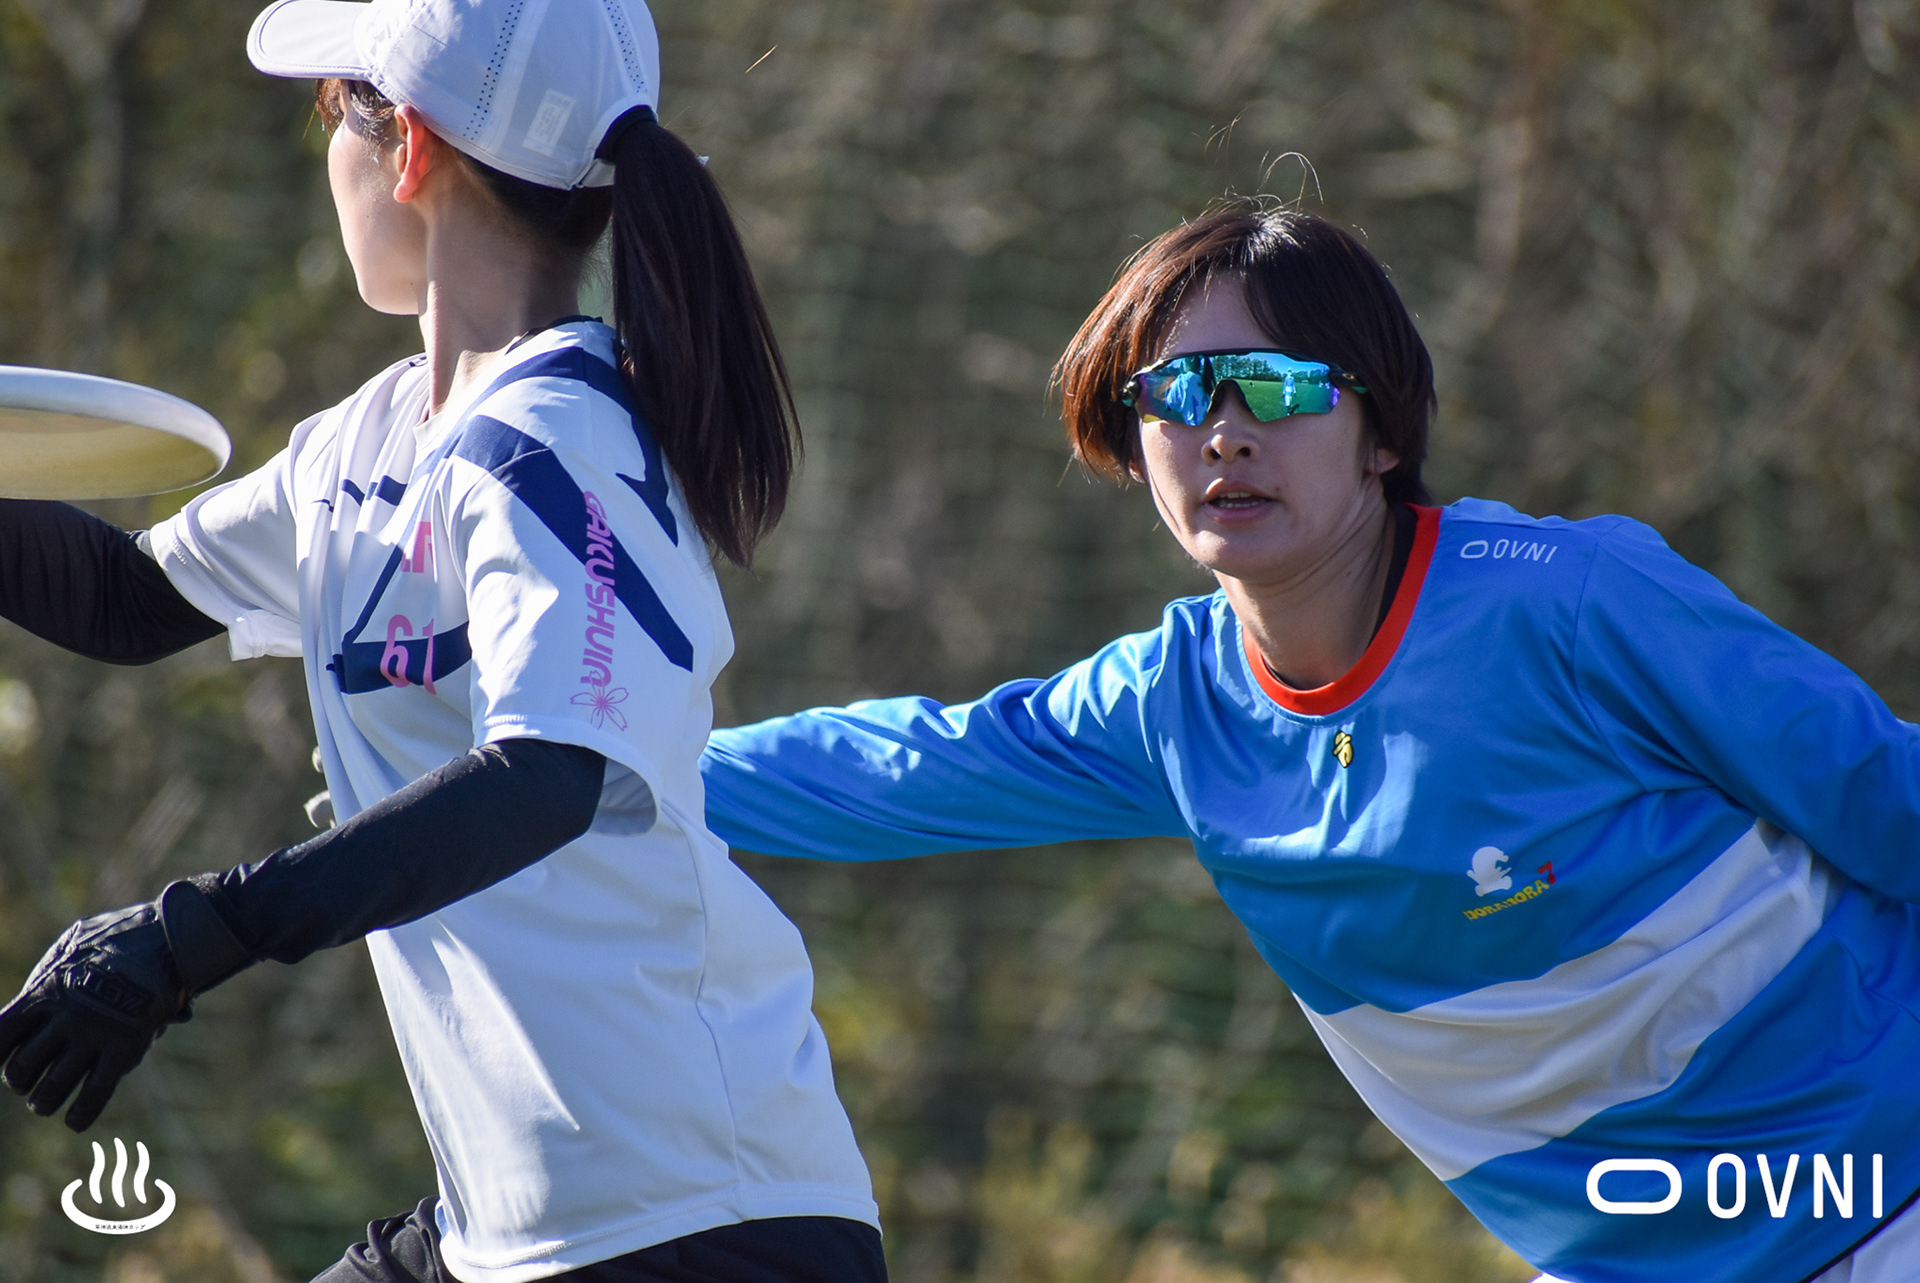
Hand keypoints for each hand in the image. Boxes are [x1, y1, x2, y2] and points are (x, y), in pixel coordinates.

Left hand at [0, 881, 252, 1131]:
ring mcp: (94, 1036)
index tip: (5, 1057)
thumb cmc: (121, 934)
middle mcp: (63, 1018)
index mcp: (44, 992)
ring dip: (44, 1101)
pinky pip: (96, 1093)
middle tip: (27, 1082)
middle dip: (19, 1081)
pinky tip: (74, 1122)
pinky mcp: (125, 1049)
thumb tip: (33, 993)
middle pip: (21, 1069)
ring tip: (45, 1103)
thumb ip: (51, 972)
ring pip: (53, 1088)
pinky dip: (82, 1113)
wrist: (171, 937)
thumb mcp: (74, 943)